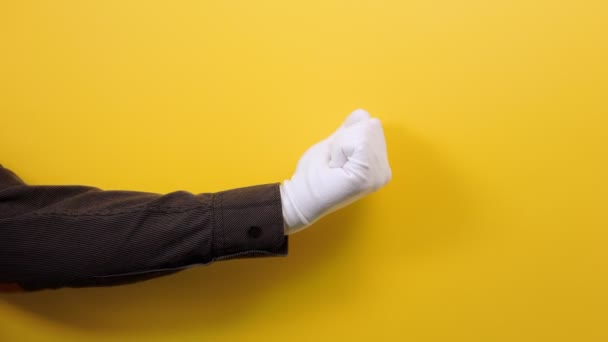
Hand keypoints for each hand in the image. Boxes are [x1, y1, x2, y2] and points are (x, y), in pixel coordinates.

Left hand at [280, 109, 391, 233]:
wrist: (301, 199)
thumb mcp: (335, 146)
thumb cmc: (314, 176)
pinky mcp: (367, 176)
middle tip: (335, 163)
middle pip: (371, 124)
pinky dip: (340, 149)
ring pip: (364, 130)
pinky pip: (358, 141)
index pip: (371, 124)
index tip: (337, 158)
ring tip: (335, 166)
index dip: (347, 134)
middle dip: (346, 138)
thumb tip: (362, 115)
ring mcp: (378, 175)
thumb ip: (350, 132)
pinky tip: (335, 168)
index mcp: (379, 165)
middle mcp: (384, 171)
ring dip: (341, 145)